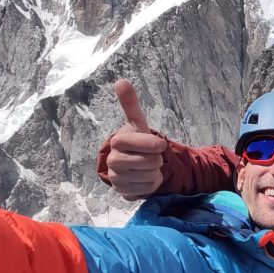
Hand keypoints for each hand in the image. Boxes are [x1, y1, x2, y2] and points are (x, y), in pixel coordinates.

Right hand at [106, 79, 167, 200]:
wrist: (131, 163)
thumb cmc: (137, 141)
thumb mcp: (137, 123)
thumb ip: (130, 104)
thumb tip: (121, 81)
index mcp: (117, 142)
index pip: (142, 143)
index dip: (154, 144)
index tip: (159, 144)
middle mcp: (113, 160)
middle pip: (148, 162)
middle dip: (156, 159)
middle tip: (152, 156)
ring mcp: (117, 177)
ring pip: (148, 176)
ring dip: (154, 171)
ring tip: (147, 166)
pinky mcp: (122, 192)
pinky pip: (146, 189)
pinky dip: (151, 183)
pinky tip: (145, 177)